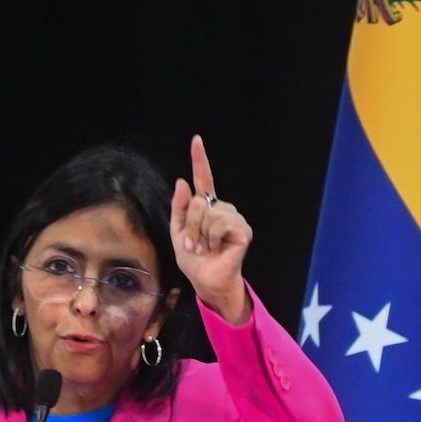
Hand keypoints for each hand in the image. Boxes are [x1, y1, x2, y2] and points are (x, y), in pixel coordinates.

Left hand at [170, 135, 251, 324]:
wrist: (206, 281)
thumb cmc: (195, 259)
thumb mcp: (178, 233)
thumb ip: (179, 208)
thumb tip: (182, 181)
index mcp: (206, 207)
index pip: (203, 179)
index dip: (200, 159)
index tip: (196, 140)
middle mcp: (222, 208)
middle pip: (198, 202)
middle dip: (189, 226)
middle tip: (194, 245)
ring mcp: (234, 217)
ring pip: (207, 213)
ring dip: (199, 235)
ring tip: (205, 248)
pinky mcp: (243, 229)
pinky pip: (219, 224)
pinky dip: (212, 238)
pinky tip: (217, 248)